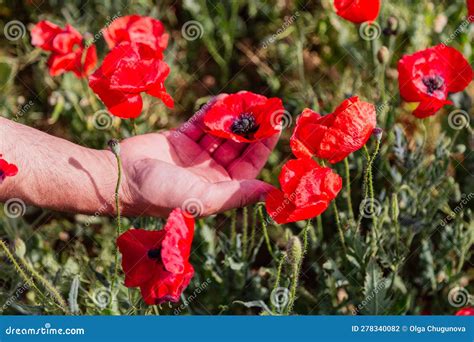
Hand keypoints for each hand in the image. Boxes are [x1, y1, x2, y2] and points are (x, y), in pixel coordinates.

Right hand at [119, 96, 278, 217]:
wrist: (119, 178)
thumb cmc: (161, 193)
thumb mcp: (203, 198)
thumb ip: (237, 194)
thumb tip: (271, 192)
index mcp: (218, 188)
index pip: (249, 165)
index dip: (263, 145)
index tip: (275, 125)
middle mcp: (209, 173)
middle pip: (238, 146)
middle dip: (251, 127)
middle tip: (265, 106)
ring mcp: (194, 155)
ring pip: (221, 132)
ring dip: (233, 116)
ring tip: (247, 97)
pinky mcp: (179, 139)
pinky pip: (200, 123)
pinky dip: (212, 111)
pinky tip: (224, 98)